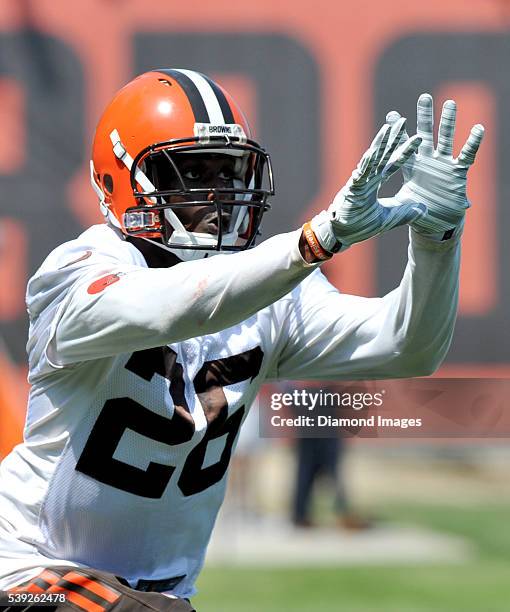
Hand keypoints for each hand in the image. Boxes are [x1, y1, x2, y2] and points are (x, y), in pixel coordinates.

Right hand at [310, 118, 425, 252]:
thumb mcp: (388, 219)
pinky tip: (372, 151)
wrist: (342, 235)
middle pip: (383, 154)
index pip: (393, 163)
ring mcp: (359, 182)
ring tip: (388, 128)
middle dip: (393, 138)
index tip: (418, 138)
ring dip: (379, 144)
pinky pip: (360, 173)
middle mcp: (368, 178)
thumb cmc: (360, 225)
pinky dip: (366, 162)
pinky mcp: (352, 189)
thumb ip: (405, 214)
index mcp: (376, 183)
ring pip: (371, 159)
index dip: (405, 151)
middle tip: (404, 120)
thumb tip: (424, 210)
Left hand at [387, 93, 483, 240]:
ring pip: (446, 139)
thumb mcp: (402, 203)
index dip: (398, 132)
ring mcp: (443, 164)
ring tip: (450, 103)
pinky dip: (472, 143)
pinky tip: (478, 128)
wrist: (436, 223)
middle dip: (425, 117)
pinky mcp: (457, 172)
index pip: (402, 146)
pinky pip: (467, 155)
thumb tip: (373, 198)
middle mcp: (427, 161)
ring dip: (449, 122)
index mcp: (411, 167)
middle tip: (424, 97)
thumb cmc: (417, 212)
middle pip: (425, 134)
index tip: (391, 114)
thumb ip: (390, 198)